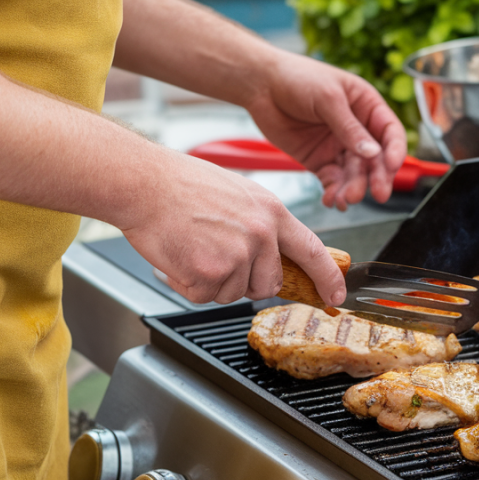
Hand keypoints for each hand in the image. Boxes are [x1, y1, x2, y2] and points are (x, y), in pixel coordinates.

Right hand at [119, 150, 346, 305]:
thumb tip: (271, 254)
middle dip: (245, 281)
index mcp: (271, 212)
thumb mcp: (239, 194)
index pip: (312, 250)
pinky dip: (187, 285)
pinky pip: (204, 296)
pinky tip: (180, 256)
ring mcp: (237, 255)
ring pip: (232, 293)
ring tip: (193, 247)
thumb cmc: (182, 184)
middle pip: (267, 284)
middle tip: (216, 256)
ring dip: (211, 281)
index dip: (327, 277)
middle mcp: (260, 234)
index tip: (335, 295)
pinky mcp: (210, 273)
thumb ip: (261, 224)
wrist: (143, 183)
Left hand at [242, 51, 406, 210]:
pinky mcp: (319, 160)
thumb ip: (349, 128)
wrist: (260, 85)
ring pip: (354, 174)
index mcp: (366, 107)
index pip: (390, 133)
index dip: (395, 151)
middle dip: (377, 177)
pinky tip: (332, 200)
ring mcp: (338, 147)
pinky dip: (334, 192)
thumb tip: (373, 153)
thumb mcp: (328, 99)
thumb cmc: (297, 78)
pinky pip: (332, 181)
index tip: (392, 166)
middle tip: (379, 194)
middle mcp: (356, 129)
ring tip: (347, 199)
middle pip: (375, 159)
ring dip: (354, 188)